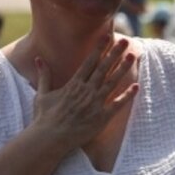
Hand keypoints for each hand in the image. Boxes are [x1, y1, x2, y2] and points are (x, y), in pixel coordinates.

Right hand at [32, 36, 137, 151]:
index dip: (99, 48)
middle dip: (115, 53)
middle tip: (125, 41)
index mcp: (74, 84)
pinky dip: (127, 96)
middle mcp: (86, 91)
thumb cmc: (44, 118)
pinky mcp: (101, 118)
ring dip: (123, 69)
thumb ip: (44, 75)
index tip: (107, 36)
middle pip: (104, 68)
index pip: (89, 62)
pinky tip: (136, 86)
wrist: (49, 138)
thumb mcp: (42, 94)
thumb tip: (38, 59)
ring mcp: (95, 104)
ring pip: (112, 82)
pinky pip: (117, 105)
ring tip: (132, 56)